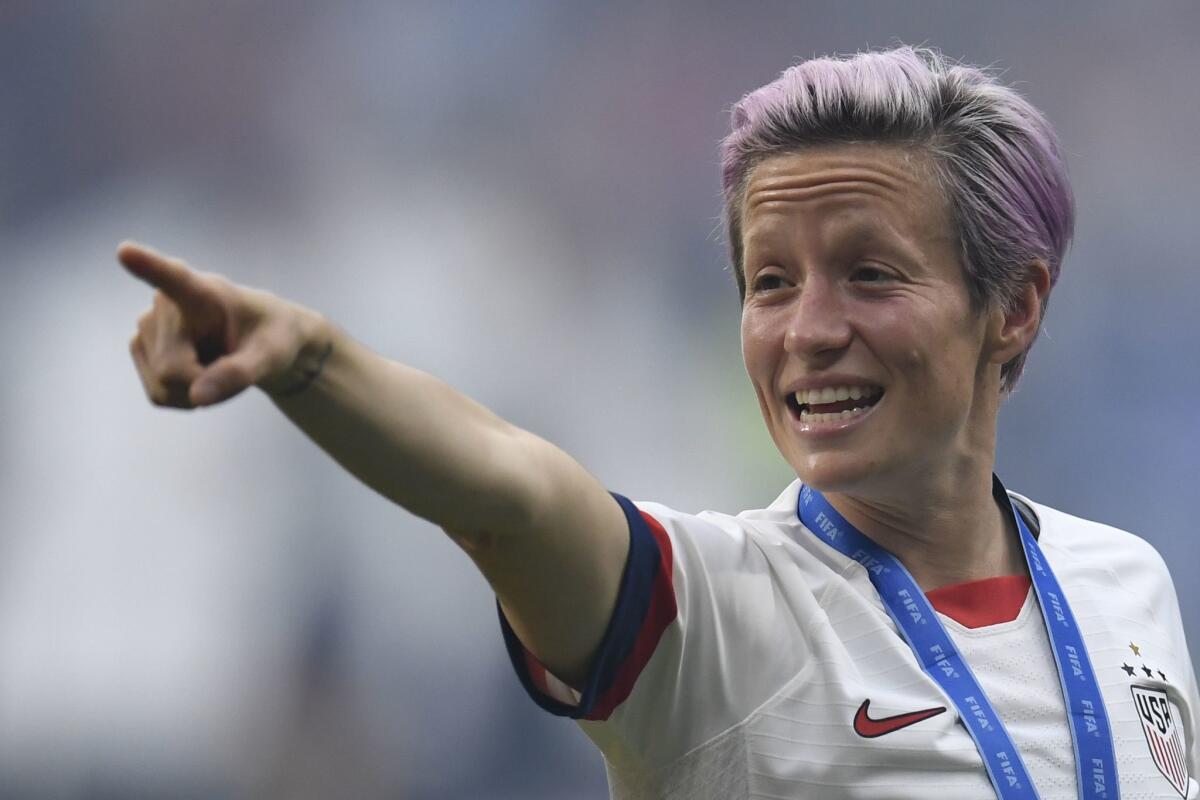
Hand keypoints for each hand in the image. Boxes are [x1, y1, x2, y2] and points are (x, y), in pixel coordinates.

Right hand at [120, 241, 328, 407]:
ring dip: (195, 392)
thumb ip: (239, 373)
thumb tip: (196, 397)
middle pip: (171, 370)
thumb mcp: (271, 357)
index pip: (173, 278)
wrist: (259, 342)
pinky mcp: (139, 347)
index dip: (148, 266)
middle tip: (232, 366)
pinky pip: (158, 395)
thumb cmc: (270, 338)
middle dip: (204, 383)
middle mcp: (165, 303)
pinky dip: (183, 398)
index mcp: (203, 291)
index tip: (125, 251)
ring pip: (162, 387)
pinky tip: (199, 374)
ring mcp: (146, 325)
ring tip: (216, 364)